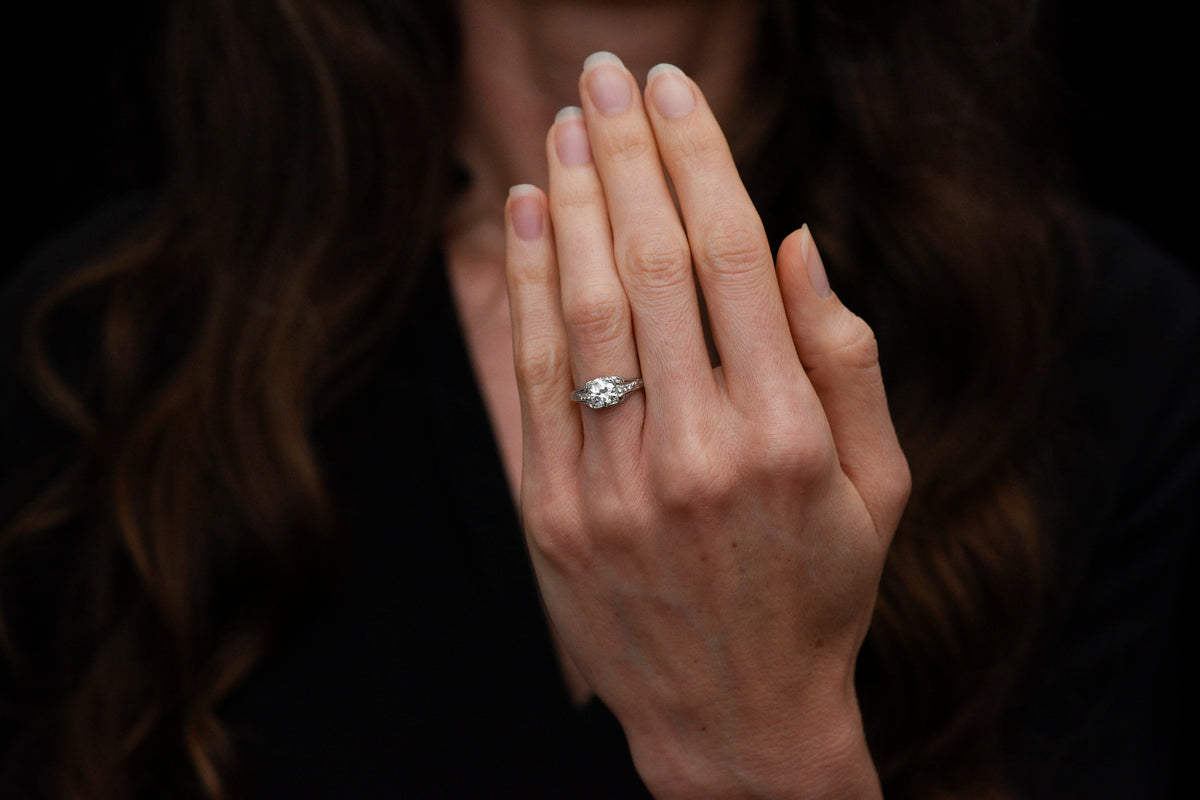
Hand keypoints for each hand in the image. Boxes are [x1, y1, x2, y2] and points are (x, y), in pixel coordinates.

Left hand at [504, 53, 908, 798]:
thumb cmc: (818, 591)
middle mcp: (696, 451)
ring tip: (564, 125)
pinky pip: (532, 378)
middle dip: (627, 153)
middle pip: (651, 264)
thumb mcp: (876, 485)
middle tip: (607, 75)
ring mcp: (613, 485)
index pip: (730, 259)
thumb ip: (844, 359)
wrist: (733, 717)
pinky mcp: (552, 512)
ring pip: (583, 308)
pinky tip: (525, 219)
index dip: (698, 160)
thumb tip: (790, 239)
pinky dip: (524, 288)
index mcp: (785, 436)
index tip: (675, 93)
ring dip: (572, 202)